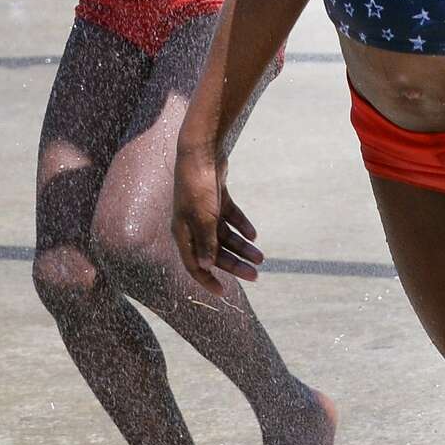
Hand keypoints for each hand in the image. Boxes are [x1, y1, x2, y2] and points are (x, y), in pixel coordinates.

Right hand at [172, 139, 263, 296]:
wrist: (201, 151)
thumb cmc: (198, 186)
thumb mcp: (203, 218)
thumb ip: (205, 242)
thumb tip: (204, 267)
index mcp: (183, 232)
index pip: (193, 264)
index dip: (207, 280)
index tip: (223, 292)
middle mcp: (191, 223)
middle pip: (214, 251)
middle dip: (234, 264)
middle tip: (255, 275)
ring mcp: (204, 210)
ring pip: (224, 235)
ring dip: (242, 246)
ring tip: (260, 257)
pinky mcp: (215, 197)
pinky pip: (230, 217)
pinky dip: (241, 225)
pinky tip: (254, 234)